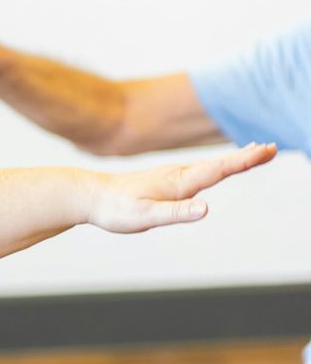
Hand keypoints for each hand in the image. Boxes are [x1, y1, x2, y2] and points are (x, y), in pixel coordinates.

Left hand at [84, 142, 274, 232]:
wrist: (91, 197)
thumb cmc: (116, 209)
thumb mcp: (145, 217)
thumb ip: (176, 213)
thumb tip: (205, 209)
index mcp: (179, 183)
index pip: (219, 169)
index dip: (244, 160)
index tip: (267, 149)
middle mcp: (179, 175)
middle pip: (220, 164)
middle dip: (248, 156)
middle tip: (273, 147)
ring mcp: (174, 176)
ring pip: (212, 166)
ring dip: (236, 158)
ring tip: (258, 151)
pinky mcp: (167, 181)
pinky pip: (200, 171)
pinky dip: (218, 165)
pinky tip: (220, 167)